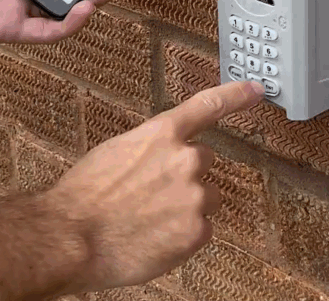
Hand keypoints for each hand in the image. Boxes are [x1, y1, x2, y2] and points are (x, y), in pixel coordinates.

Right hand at [46, 80, 266, 292]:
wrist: (72, 237)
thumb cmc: (84, 197)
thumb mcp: (115, 153)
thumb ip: (148, 150)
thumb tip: (159, 161)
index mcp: (162, 134)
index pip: (208, 106)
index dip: (236, 95)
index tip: (256, 91)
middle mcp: (185, 160)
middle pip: (203, 163)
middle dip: (184, 177)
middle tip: (152, 195)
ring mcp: (195, 196)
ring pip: (204, 199)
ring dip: (185, 207)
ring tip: (148, 220)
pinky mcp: (198, 231)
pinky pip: (200, 230)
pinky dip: (181, 236)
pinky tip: (154, 238)